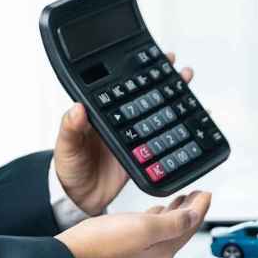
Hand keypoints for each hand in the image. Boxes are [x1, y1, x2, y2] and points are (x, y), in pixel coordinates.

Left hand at [54, 52, 194, 214]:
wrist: (77, 198)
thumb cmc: (66, 169)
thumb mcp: (65, 146)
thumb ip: (70, 127)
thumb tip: (77, 108)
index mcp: (101, 115)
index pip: (123, 88)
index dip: (140, 72)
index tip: (156, 59)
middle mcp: (119, 123)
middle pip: (146, 97)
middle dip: (166, 81)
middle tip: (182, 71)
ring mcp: (132, 139)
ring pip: (158, 116)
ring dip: (175, 102)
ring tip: (190, 90)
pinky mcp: (141, 157)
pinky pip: (163, 142)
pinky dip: (178, 134)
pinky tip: (192, 124)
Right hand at [56, 191, 210, 257]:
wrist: (71, 257)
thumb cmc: (101, 245)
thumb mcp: (143, 228)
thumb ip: (172, 223)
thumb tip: (194, 217)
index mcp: (161, 252)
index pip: (189, 227)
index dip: (200, 208)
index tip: (206, 193)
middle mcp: (152, 257)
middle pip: (179, 229)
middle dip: (190, 210)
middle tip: (198, 195)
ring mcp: (138, 254)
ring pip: (165, 230)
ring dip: (175, 213)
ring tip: (182, 199)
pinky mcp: (124, 250)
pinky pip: (149, 232)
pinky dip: (157, 218)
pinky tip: (153, 212)